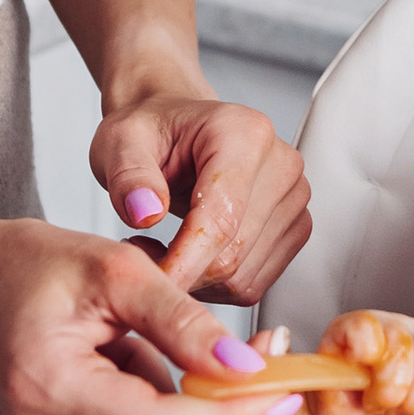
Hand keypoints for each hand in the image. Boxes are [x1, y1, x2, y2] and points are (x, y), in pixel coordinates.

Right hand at [0, 217, 296, 414]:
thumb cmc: (30, 269)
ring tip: (127, 345)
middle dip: (213, 398)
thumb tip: (244, 366)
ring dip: (170, 397)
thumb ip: (183, 322)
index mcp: (48, 385)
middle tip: (236, 347)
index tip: (282, 394)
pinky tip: (114, 371)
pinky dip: (145, 409)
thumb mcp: (118, 270)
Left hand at [91, 88, 311, 300]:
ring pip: (243, 277)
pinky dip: (216, 284)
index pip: (221, 219)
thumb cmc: (151, 134)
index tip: (150, 282)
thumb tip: (146, 213)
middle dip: (182, 271)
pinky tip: (190, 255)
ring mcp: (294, 198)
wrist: (175, 130)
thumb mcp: (118, 143)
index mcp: (244, 134)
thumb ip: (128, 176)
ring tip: (161, 248)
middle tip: (141, 253)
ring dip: (197, 280)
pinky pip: (253, 283)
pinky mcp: (294, 228)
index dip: (184, 262)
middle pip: (234, 255)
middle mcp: (281, 164)